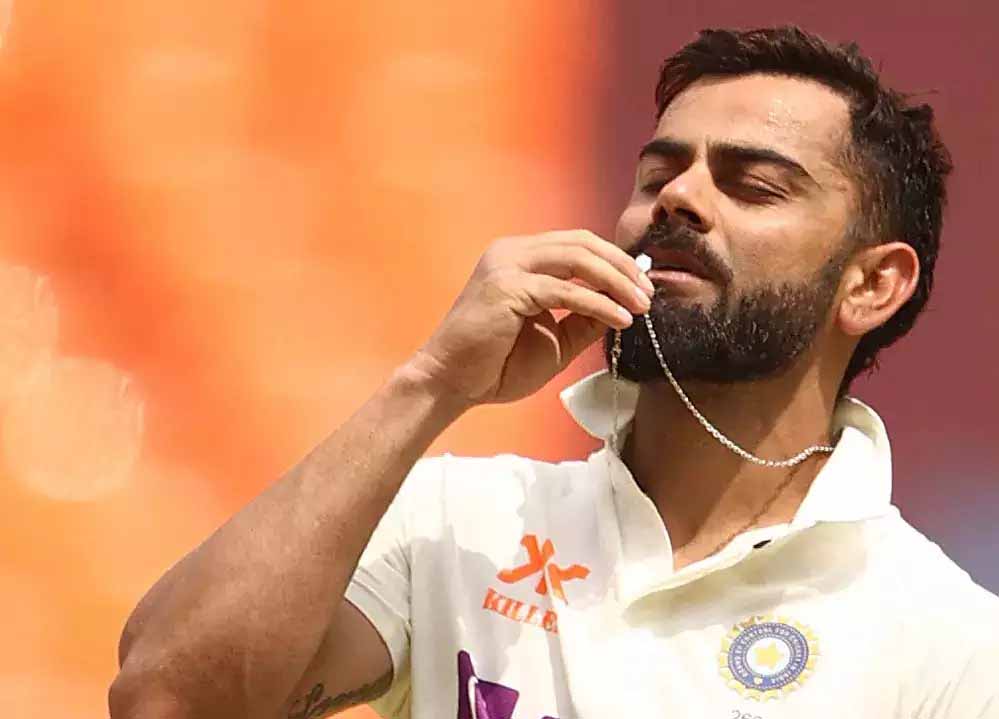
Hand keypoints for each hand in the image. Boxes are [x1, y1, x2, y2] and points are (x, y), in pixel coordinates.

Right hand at [406, 230, 653, 404]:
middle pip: (582, 243)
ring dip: (616, 281)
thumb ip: (583, 320)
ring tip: (640, 305)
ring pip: (577, 259)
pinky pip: (565, 290)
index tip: (642, 286)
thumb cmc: (495, 365)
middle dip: (622, 267)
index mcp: (520, 258)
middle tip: (648, 293)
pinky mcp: (507, 288)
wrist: (451, 383)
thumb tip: (622, 307)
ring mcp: (507, 266)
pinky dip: (598, 303)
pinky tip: (619, 319)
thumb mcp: (554, 339)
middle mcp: (511, 252)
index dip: (615, 261)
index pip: (578, 244)